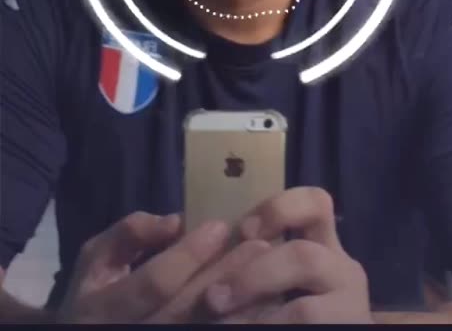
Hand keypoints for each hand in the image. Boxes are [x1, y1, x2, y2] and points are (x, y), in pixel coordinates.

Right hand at [57, 211, 269, 323]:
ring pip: (205, 330)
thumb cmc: (95, 292)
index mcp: (103, 309)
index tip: (219, 226)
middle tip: (259, 245)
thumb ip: (128, 234)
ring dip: (241, 303)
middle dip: (224, 274)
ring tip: (266, 270)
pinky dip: (240, 322)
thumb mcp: (97, 257)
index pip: (154, 283)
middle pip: (187, 309)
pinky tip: (263, 303)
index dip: (188, 255)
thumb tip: (174, 221)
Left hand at [204, 187, 372, 323]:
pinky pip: (301, 327)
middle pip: (304, 256)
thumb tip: (184, 224)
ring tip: (220, 321)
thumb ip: (249, 250)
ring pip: (303, 309)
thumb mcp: (273, 270)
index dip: (279, 209)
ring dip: (254, 321)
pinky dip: (264, 329)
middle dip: (252, 277)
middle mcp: (342, 269)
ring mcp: (348, 307)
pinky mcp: (344, 329)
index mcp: (323, 243)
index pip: (315, 203)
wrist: (313, 326)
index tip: (242, 230)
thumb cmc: (283, 298)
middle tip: (213, 297)